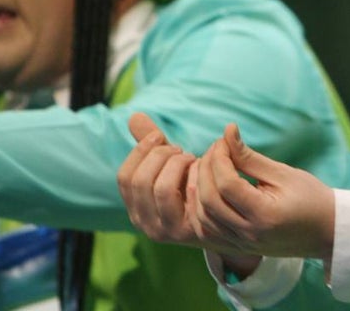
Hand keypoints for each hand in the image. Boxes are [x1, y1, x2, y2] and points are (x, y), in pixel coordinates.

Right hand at [118, 112, 200, 244]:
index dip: (140, 151)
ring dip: (176, 164)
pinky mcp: (183, 233)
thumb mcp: (169, 164)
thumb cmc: (193, 184)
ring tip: (190, 158)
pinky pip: (180, 197)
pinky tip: (200, 170)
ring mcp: (162, 231)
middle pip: (139, 180)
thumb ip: (151, 143)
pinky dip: (188, 176)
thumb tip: (134, 115)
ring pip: (159, 187)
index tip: (160, 137)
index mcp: (136, 208)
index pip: (124, 177)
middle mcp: (144, 224)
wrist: (225, 215)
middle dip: (160, 156)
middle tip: (180, 149)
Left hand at [190, 122, 336, 261]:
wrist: (327, 232)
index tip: (225, 138)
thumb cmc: (311, 198)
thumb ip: (251, 157)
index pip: (227, 184)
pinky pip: (206, 232)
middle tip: (216, 149)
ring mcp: (241, 245)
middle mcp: (249, 234)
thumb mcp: (284, 173)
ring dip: (199, 189)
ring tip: (210, 166)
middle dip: (206, 169)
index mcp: (264, 215)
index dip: (220, 156)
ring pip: (202, 219)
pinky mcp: (237, 248)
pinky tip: (206, 189)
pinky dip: (199, 209)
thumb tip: (227, 132)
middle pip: (209, 201)